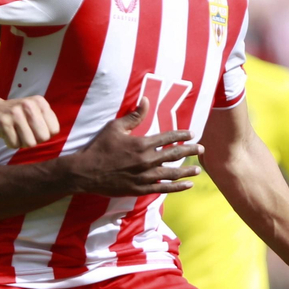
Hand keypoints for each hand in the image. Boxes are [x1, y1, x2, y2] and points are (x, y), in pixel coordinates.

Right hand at [0, 95, 59, 149]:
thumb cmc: (15, 116)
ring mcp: (15, 113)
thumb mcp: (34, 113)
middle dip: (34, 140)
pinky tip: (5, 133)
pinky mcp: (3, 123)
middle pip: (43, 137)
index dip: (44, 134)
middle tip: (23, 131)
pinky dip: (10, 143)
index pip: (54, 130)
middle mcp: (29, 105)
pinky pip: (14, 144)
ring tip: (14, 132)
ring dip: (21, 142)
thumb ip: (46, 122)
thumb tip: (52, 134)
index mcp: (40, 102)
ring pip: (30, 143)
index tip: (33, 128)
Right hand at [64, 101, 201, 196]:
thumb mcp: (115, 127)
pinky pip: (163, 189)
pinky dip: (176, 187)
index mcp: (141, 144)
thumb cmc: (99, 147)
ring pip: (171, 174)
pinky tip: (187, 185)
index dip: (181, 134)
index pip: (168, 137)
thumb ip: (134, 116)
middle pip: (174, 155)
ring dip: (186, 171)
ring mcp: (144, 176)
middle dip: (190, 151)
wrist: (86, 172)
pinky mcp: (140, 189)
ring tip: (198, 169)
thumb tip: (146, 100)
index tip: (192, 133)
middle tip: (201, 149)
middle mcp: (146, 160)